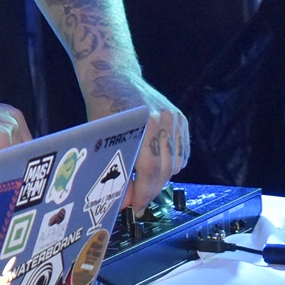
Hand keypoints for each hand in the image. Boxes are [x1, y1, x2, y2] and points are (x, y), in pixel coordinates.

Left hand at [86, 79, 187, 209]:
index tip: (136, 208)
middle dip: (151, 190)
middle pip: (165, 170)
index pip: (150, 170)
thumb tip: (127, 200)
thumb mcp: (104, 138)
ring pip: (176, 164)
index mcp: (143, 125)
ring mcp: (175, 119)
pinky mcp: (181, 118)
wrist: (113, 76)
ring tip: (144, 183)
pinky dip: (170, 163)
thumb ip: (116, 167)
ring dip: (161, 178)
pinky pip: (181, 152)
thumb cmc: (102, 108)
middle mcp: (164, 121)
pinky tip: (155, 166)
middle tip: (139, 202)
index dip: (143, 193)